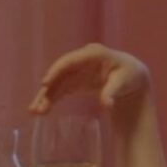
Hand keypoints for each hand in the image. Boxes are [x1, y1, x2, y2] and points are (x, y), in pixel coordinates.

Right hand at [30, 44, 151, 117]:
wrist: (131, 78)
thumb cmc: (129, 76)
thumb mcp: (124, 82)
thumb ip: (112, 91)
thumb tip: (106, 104)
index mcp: (93, 54)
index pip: (70, 61)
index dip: (56, 71)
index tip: (45, 83)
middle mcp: (80, 60)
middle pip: (59, 74)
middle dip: (47, 90)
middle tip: (37, 106)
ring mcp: (76, 71)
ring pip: (56, 83)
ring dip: (45, 97)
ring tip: (34, 112)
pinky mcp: (74, 81)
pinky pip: (59, 90)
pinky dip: (50, 99)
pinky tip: (40, 110)